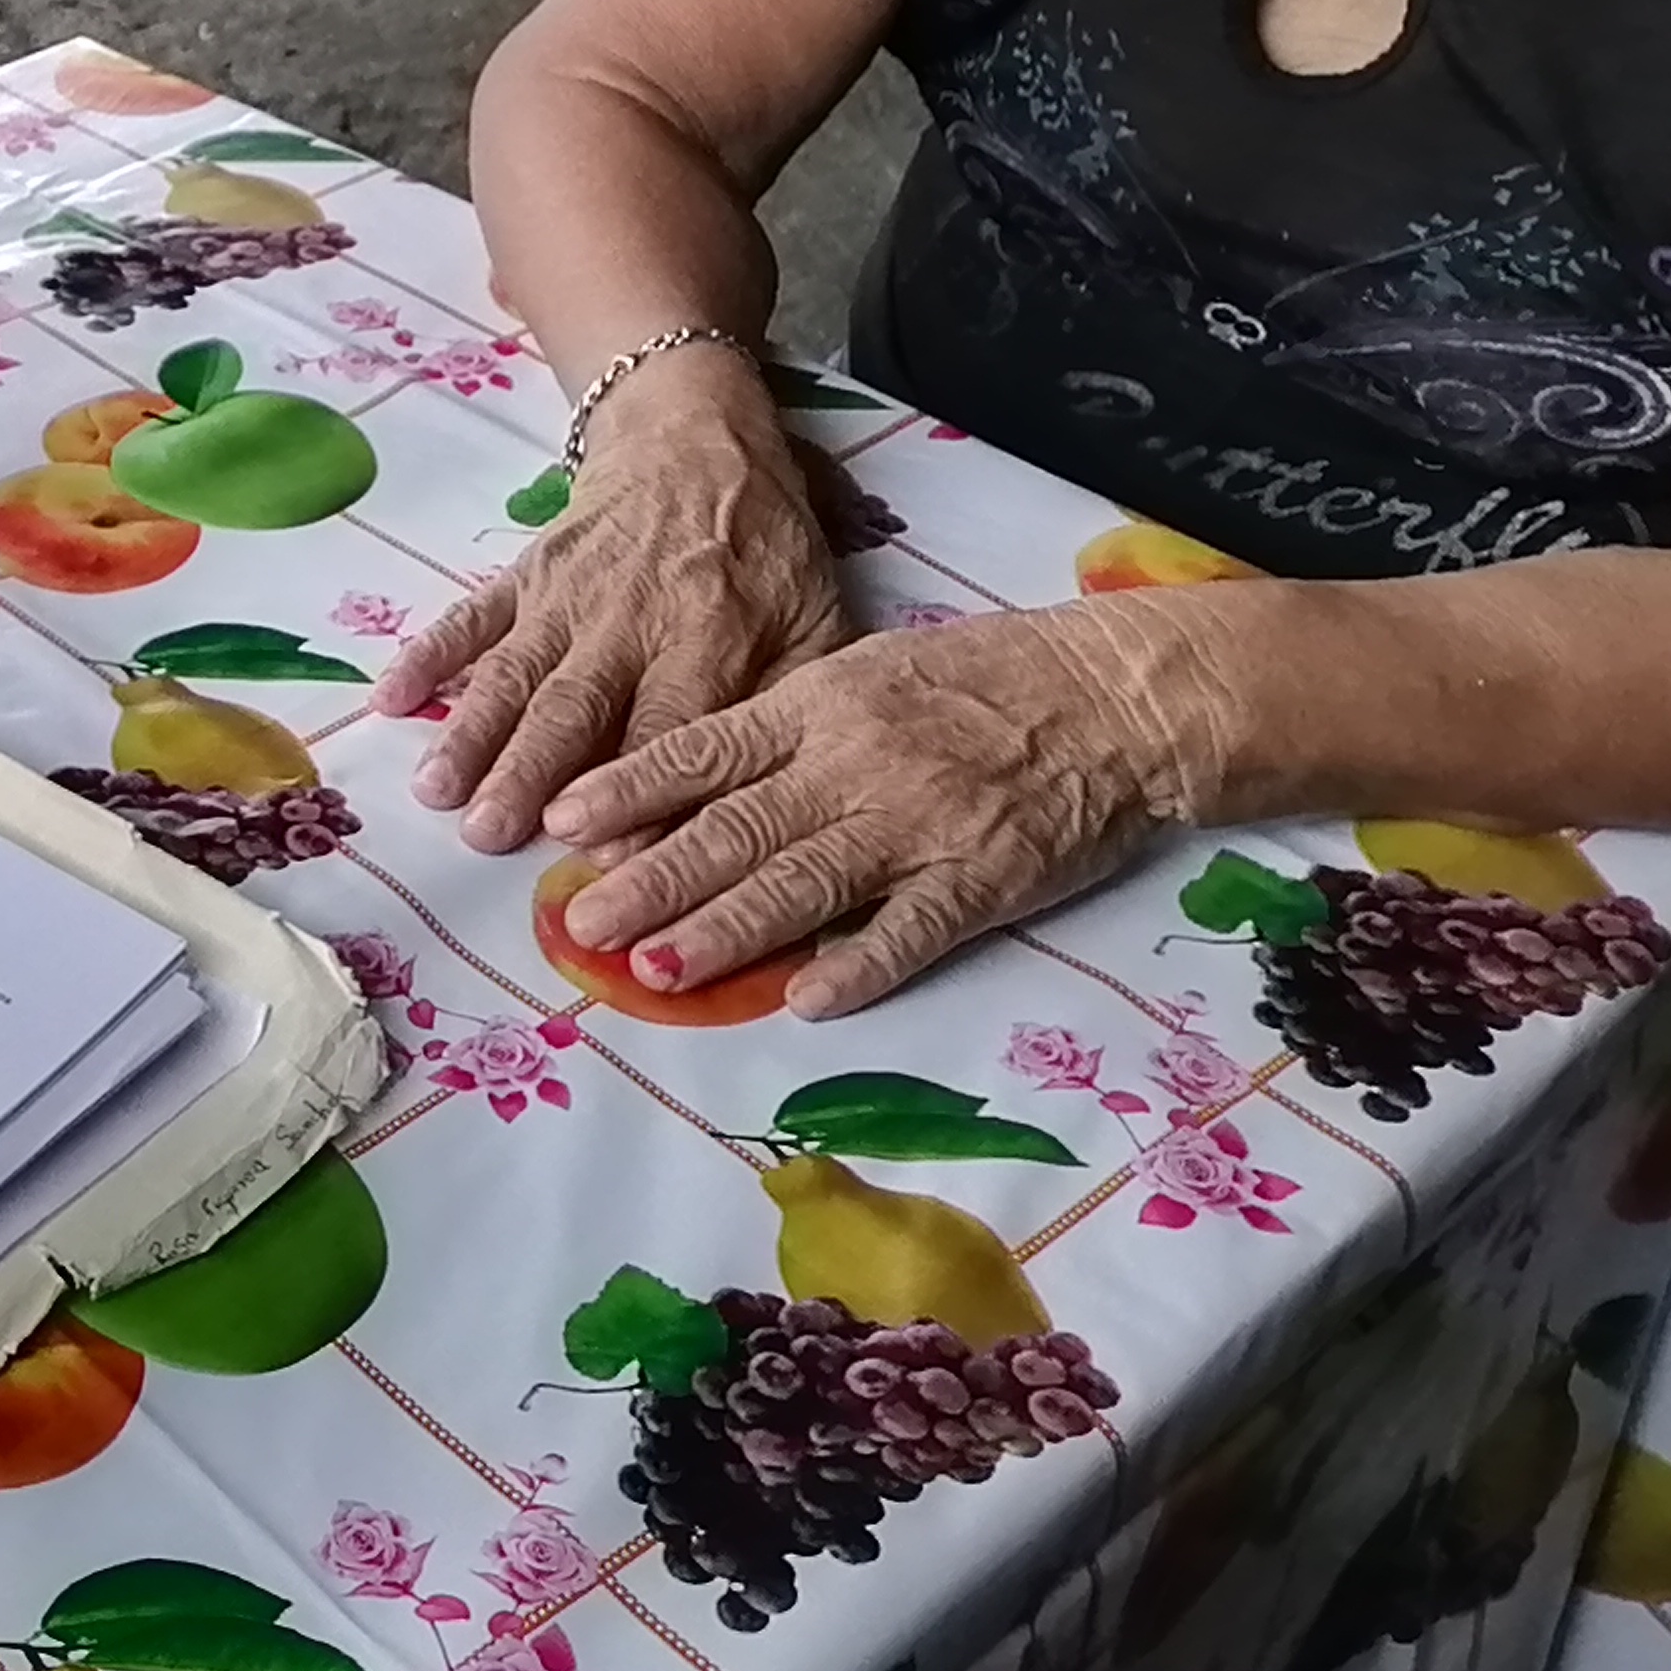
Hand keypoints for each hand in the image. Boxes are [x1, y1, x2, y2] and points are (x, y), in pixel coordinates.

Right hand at [374, 358, 841, 851]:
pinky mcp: (526, 574)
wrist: (698, 441)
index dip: (638, 795)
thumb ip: (794, 701)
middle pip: (575, 707)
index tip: (603, 860)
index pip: (670, 730)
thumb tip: (775, 798)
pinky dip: (428, 655)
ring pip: (514, 672)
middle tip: (486, 836)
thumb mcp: (814, 616)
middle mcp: (631, 618)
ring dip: (472, 731)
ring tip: (434, 791)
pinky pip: (470, 616)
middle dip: (528, 773)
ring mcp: (568, 595)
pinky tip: (388, 700)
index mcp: (711, 636)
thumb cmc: (765, 547)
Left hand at [541, 602, 1212, 1013]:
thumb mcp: (864, 671)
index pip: (705, 751)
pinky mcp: (983, 880)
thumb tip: (686, 780)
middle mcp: (855, 763)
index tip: (559, 823)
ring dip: (723, 930)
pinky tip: (802, 1000)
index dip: (629, 789)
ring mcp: (918, 825)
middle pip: (735, 827)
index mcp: (819, 704)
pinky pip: (912, 931)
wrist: (1111, 695)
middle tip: (581, 923)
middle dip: (651, 879)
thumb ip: (781, 724)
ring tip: (653, 970)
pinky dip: (857, 966)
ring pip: (803, 883)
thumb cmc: (978, 678)